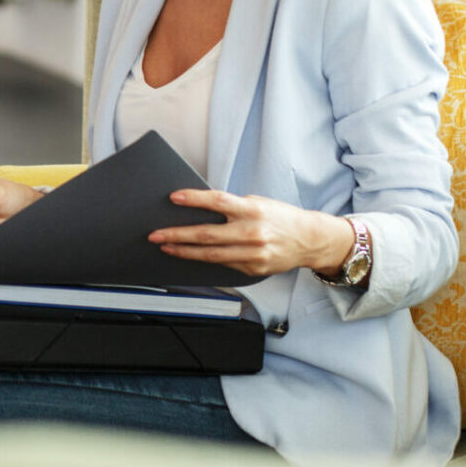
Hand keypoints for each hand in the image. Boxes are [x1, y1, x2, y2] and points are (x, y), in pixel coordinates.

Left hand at [148, 189, 355, 276]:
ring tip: (166, 247)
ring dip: (184, 252)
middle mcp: (252, 232)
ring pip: (210, 255)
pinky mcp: (253, 269)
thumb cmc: (281, 217)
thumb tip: (200, 208)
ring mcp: (253, 254)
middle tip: (155, 234)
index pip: (218, 201)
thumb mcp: (258, 203)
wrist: (310, 240)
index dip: (194, 199)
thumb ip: (233, 207)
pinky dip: (204, 260)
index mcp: (253, 210)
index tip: (173, 197)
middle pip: (207, 234)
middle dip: (177, 235)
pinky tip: (189, 256)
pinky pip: (223, 264)